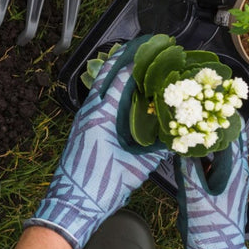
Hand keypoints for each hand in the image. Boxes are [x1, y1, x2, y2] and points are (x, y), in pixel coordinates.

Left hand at [25, 36, 170, 248]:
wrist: (72, 203)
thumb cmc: (102, 185)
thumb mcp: (136, 168)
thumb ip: (157, 150)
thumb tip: (177, 138)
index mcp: (102, 115)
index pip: (120, 80)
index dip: (136, 62)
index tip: (151, 49)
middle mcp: (89, 111)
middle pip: (105, 75)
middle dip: (121, 58)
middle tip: (139, 45)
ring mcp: (82, 118)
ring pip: (98, 86)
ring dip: (113, 72)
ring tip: (130, 61)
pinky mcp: (82, 127)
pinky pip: (96, 100)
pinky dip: (108, 89)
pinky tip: (119, 92)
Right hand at [174, 122, 248, 248]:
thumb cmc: (208, 227)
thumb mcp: (194, 194)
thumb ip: (187, 167)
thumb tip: (180, 145)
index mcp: (235, 172)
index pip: (233, 137)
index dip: (223, 120)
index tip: (210, 104)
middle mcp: (234, 173)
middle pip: (226, 143)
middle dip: (213, 127)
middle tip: (194, 113)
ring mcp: (226, 182)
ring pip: (217, 153)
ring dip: (206, 140)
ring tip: (189, 127)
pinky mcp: (218, 189)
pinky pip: (210, 166)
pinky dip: (201, 156)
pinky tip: (187, 153)